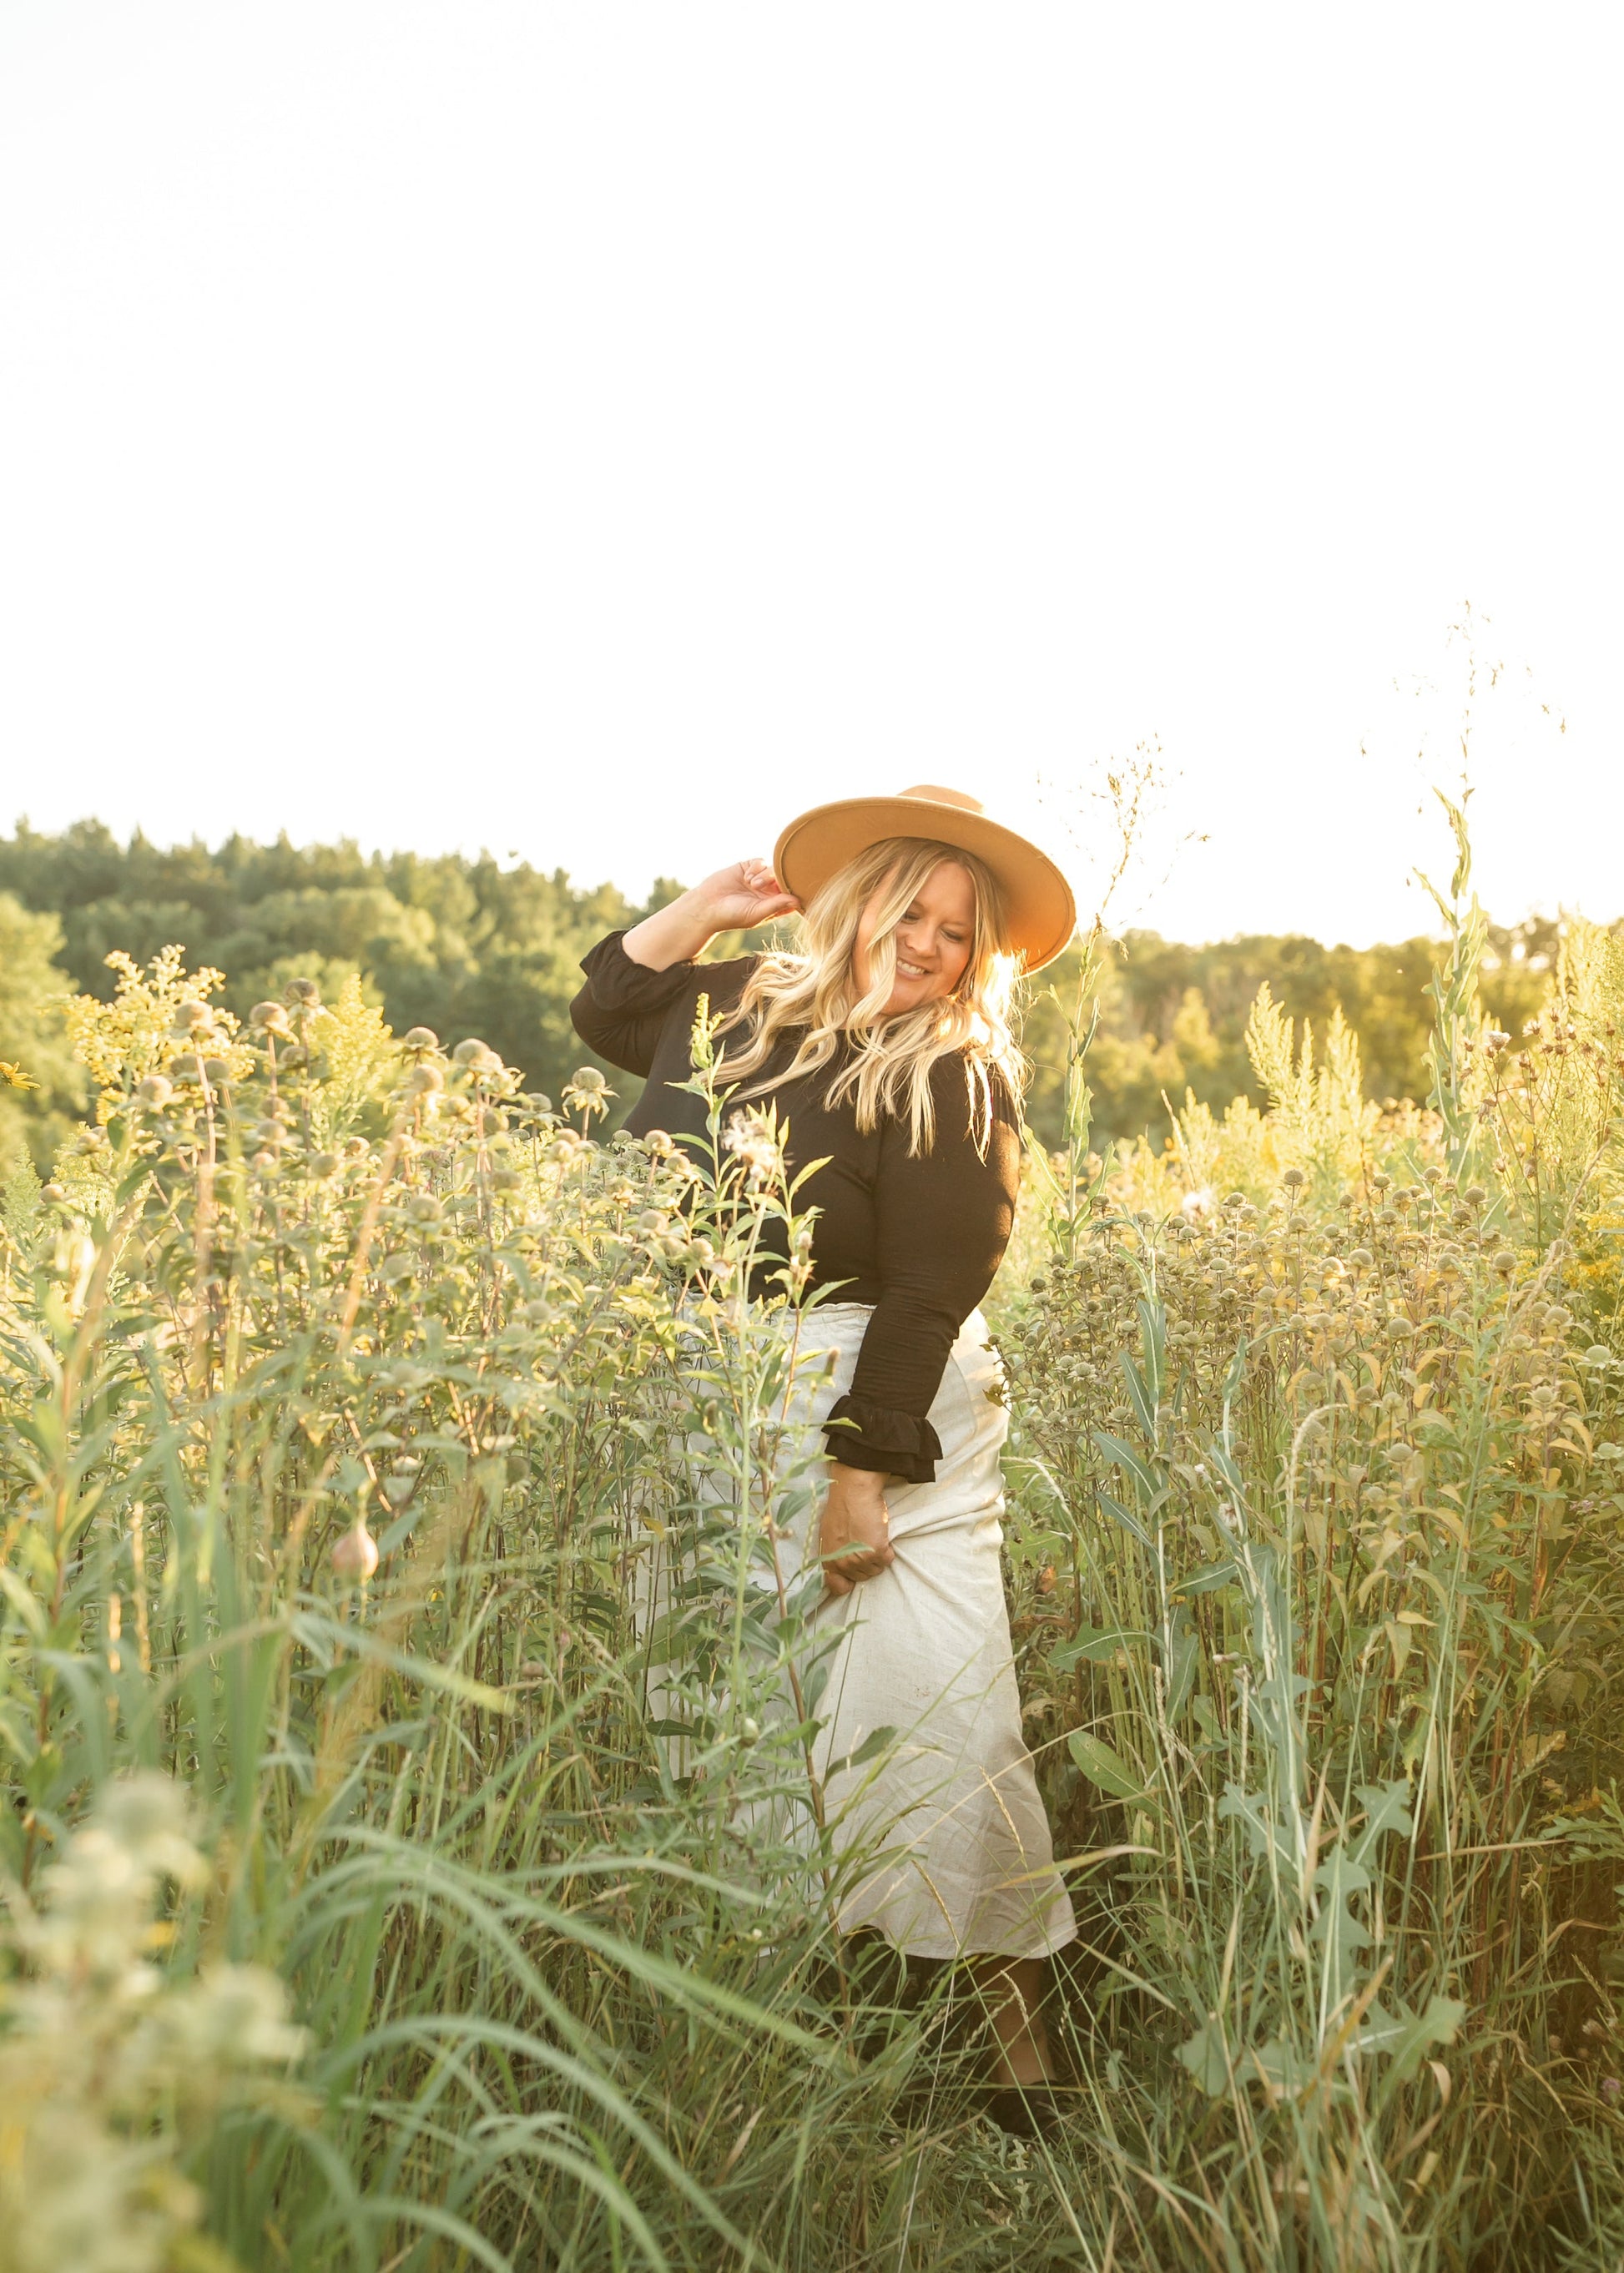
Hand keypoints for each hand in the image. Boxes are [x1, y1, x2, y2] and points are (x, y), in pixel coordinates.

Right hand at [695, 858, 800, 932]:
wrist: (706, 906)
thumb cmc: (732, 916)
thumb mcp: (757, 913)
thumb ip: (777, 905)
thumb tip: (798, 900)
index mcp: (773, 906)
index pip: (792, 896)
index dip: (796, 891)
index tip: (798, 888)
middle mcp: (768, 892)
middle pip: (785, 880)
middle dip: (781, 880)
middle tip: (772, 885)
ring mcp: (758, 879)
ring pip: (774, 869)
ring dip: (766, 875)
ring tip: (752, 884)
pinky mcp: (747, 867)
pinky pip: (760, 862)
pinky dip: (756, 868)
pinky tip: (746, 878)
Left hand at [817, 1462, 893, 1595]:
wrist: (853, 1493)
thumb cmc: (840, 1508)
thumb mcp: (828, 1535)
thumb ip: (833, 1554)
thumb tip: (841, 1562)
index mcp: (828, 1560)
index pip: (837, 1587)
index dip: (847, 1582)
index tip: (853, 1571)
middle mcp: (843, 1564)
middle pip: (861, 1577)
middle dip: (865, 1563)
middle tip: (864, 1543)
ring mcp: (860, 1559)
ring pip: (876, 1569)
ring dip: (877, 1556)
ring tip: (871, 1537)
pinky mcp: (877, 1551)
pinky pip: (888, 1559)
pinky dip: (888, 1550)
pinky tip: (879, 1535)